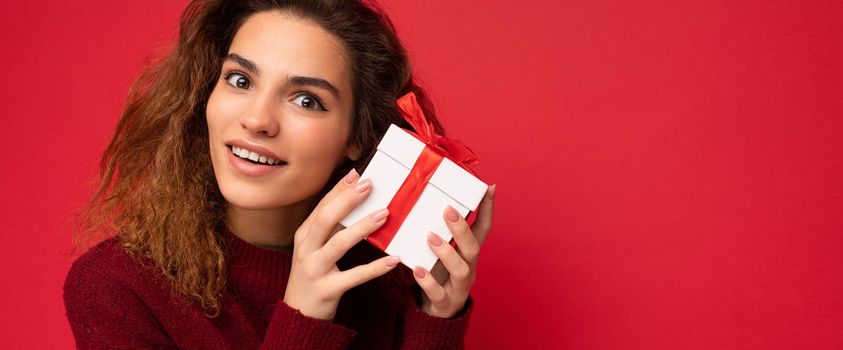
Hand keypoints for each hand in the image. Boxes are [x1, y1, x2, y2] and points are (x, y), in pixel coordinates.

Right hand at [284, 168, 400, 320]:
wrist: (298, 315)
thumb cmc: (313, 275)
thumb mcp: (315, 248)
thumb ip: (332, 227)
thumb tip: (355, 200)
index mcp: (304, 235)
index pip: (322, 206)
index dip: (339, 189)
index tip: (357, 174)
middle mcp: (306, 249)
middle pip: (326, 219)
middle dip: (348, 200)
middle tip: (370, 185)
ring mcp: (315, 269)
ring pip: (339, 244)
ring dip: (363, 227)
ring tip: (384, 215)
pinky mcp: (328, 289)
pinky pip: (355, 276)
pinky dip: (375, 268)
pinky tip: (393, 260)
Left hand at [413, 184, 495, 317]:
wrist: (437, 312)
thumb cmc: (440, 275)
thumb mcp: (443, 252)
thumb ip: (441, 232)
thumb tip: (431, 202)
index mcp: (469, 254)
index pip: (484, 229)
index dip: (488, 209)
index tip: (489, 188)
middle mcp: (469, 268)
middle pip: (473, 248)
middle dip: (462, 229)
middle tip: (447, 210)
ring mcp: (458, 287)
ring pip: (461, 270)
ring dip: (447, 252)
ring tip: (430, 238)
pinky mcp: (445, 302)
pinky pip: (439, 293)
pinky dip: (428, 281)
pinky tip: (417, 270)